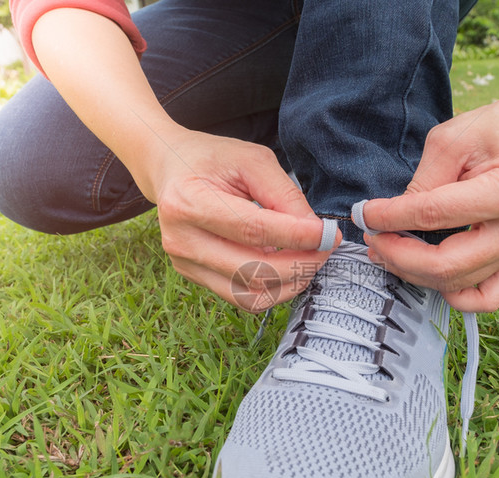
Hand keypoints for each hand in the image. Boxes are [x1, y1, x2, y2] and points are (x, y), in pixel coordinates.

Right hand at [149, 129, 338, 311]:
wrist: (170, 167)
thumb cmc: (211, 159)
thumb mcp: (251, 160)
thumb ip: (284, 195)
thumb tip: (316, 232)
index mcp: (189, 202)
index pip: (253, 231)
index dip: (297, 237)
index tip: (328, 233)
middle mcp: (182, 240)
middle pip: (253, 271)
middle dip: (301, 264)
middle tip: (326, 248)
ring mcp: (186, 264)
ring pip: (250, 294)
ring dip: (290, 282)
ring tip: (309, 259)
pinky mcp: (195, 277)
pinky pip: (242, 297)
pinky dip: (273, 288)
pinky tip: (287, 267)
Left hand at [360, 83, 498, 311]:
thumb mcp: (453, 140)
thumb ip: (422, 182)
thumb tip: (386, 217)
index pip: (433, 215)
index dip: (390, 218)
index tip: (365, 213)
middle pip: (445, 265)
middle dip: (397, 255)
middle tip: (372, 238)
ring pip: (457, 284)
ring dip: (413, 272)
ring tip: (388, 250)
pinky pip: (485, 297)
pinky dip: (453, 294)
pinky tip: (429, 273)